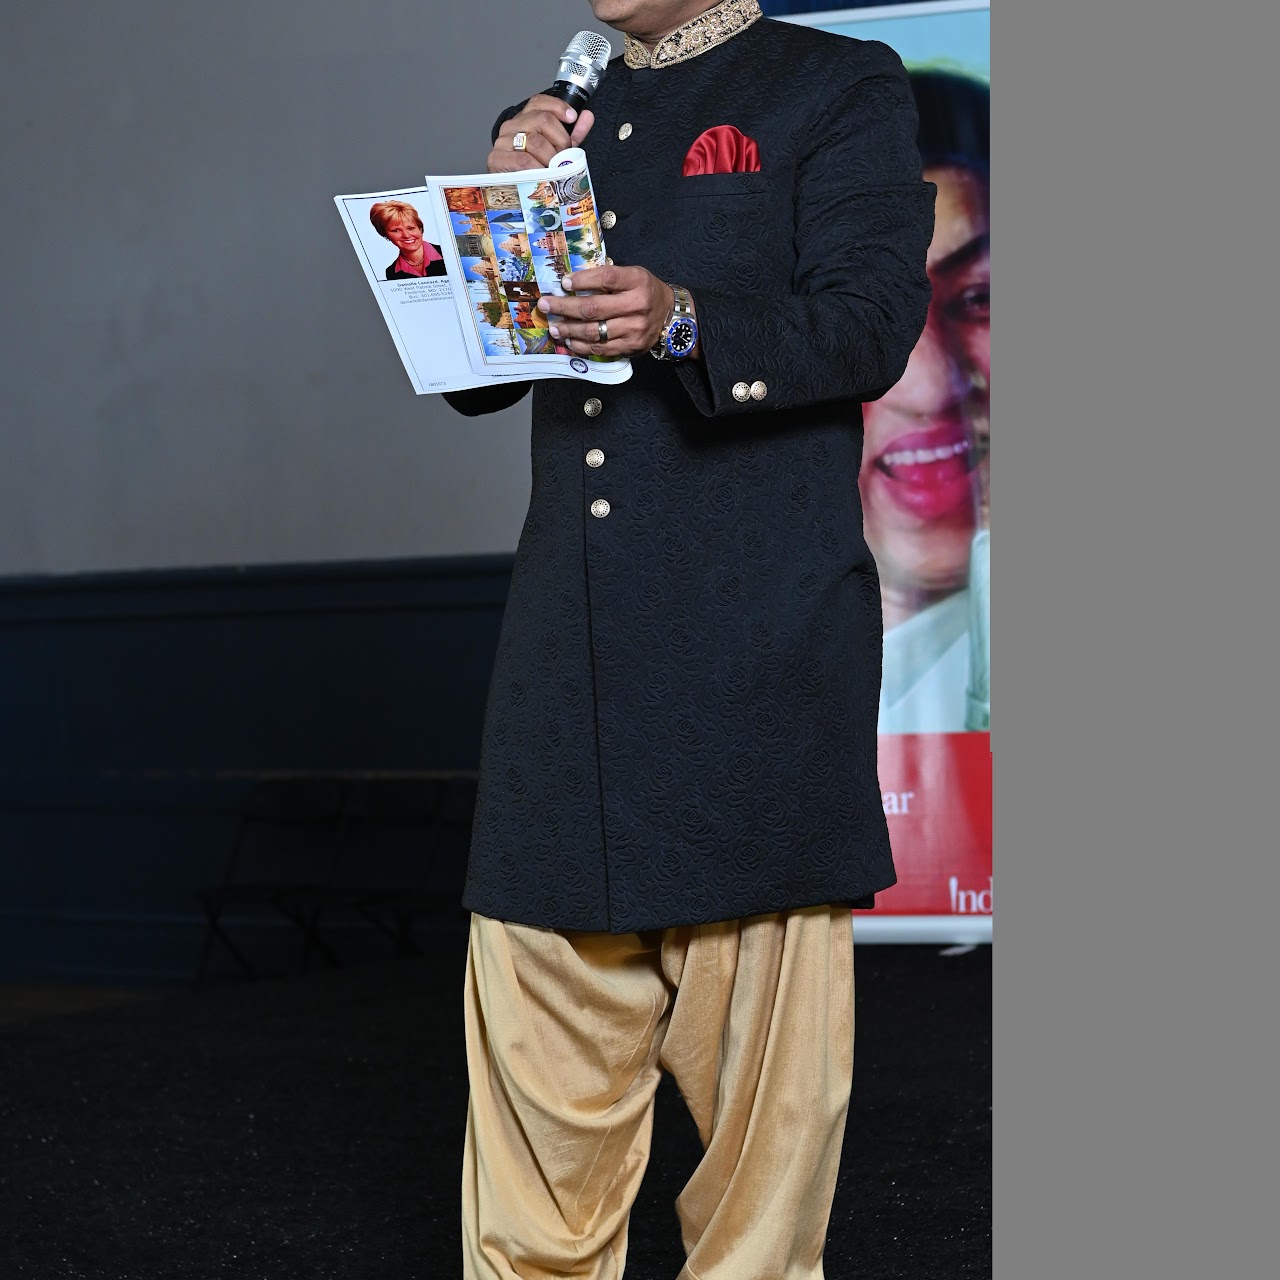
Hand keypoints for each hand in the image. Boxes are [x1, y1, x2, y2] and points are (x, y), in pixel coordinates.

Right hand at [488, 95, 594, 171]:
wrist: (510, 188)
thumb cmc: (534, 168)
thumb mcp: (557, 148)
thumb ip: (572, 133)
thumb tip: (587, 116)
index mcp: (525, 119)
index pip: (539, 101)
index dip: (558, 106)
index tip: (572, 117)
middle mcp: (512, 125)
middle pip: (543, 120)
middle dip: (560, 139)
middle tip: (563, 156)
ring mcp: (503, 141)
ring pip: (536, 142)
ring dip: (551, 158)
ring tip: (552, 169)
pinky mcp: (497, 158)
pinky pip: (524, 160)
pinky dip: (538, 168)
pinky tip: (541, 174)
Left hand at [539, 266, 690, 358]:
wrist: (672, 318)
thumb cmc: (646, 292)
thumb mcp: (633, 276)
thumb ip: (608, 277)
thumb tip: (572, 282)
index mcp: (637, 281)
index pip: (606, 278)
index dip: (582, 280)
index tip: (563, 282)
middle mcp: (637, 305)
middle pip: (594, 308)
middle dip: (564, 307)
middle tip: (545, 305)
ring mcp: (634, 329)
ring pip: (594, 332)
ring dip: (569, 330)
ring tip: (554, 326)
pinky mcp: (630, 347)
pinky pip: (600, 349)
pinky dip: (581, 345)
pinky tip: (570, 340)